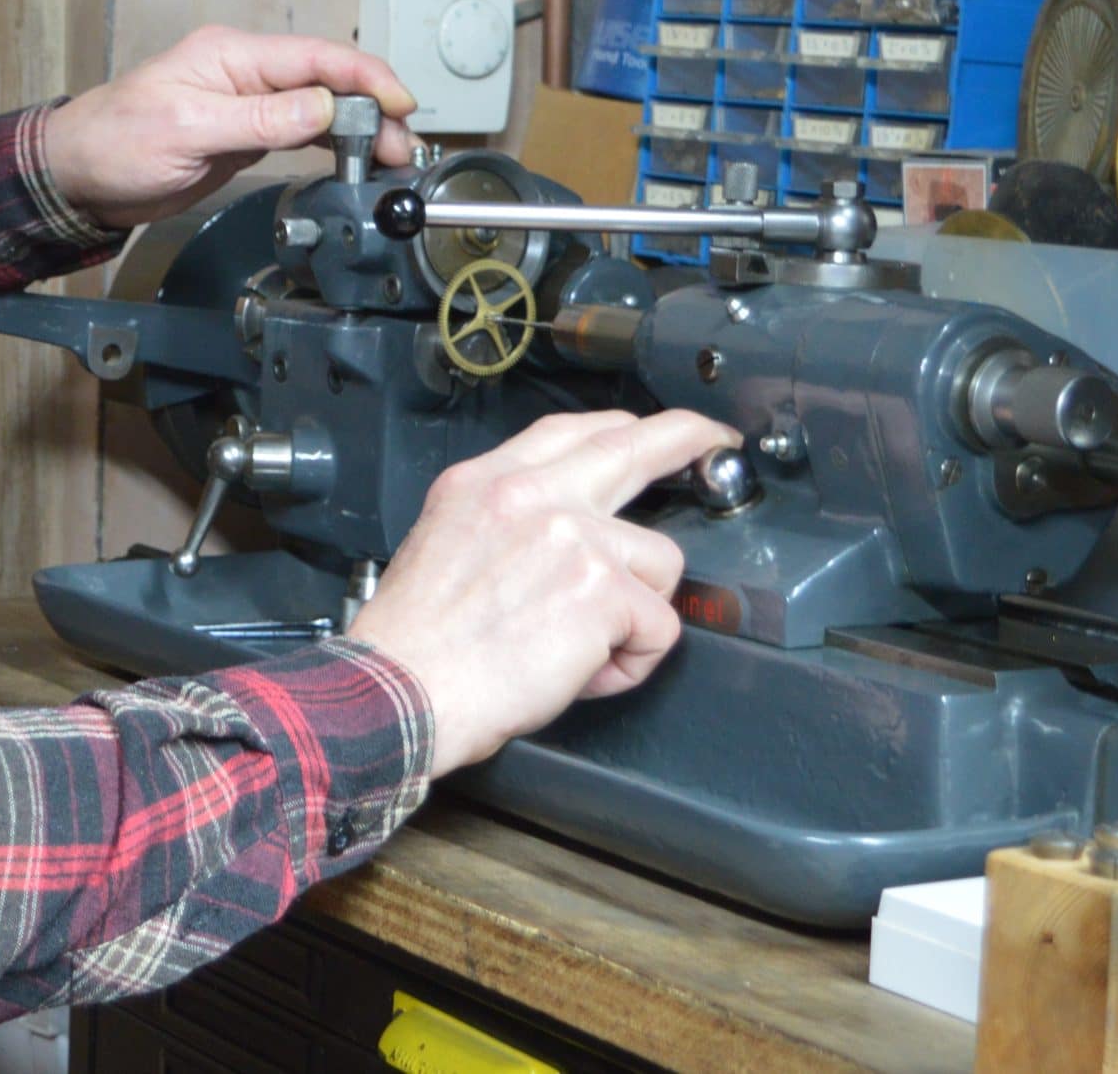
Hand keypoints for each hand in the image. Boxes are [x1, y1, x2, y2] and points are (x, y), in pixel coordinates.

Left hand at [43, 26, 419, 229]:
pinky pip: (303, 132)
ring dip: (359, 130)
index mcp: (232, 56)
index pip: (315, 57)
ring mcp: (248, 103)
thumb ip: (258, 120)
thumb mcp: (187, 131)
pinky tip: (356, 160)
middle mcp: (246, 73)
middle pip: (328, 81)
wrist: (78, 176)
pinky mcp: (246, 134)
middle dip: (372, 109)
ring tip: (392, 158)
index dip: (365, 77)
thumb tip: (322, 108)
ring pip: (321, 108)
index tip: (399, 103)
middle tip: (402, 147)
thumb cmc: (114, 143)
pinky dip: (334, 144)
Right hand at [347, 409, 739, 777]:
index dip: (619, 429)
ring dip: (636, 612)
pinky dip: (630, 664)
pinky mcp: (604, 589)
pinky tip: (582, 675)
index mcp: (484, 482)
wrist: (403, 689)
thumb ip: (502, 523)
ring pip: (660, 561)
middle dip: (687, 436)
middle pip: (633, 445)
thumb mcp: (440, 543)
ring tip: (582, 649)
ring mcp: (574, 536)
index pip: (567, 432)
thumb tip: (552, 540)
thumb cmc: (414, 643)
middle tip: (715, 441)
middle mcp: (532, 496)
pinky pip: (659, 628)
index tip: (646, 432)